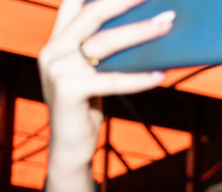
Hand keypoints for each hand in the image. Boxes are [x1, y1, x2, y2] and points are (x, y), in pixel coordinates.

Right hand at [37, 0, 172, 191]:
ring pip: (105, 44)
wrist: (70, 146)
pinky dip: (139, 78)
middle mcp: (53, 49)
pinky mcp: (67, 91)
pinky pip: (111, 80)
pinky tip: (162, 74)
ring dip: (140, 32)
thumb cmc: (89, 105)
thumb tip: (151, 26)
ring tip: (167, 24)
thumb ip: (105, 49)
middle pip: (93, 14)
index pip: (74, 2)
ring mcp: (58, 69)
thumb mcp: (93, 72)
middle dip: (125, 1)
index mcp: (58, 39)